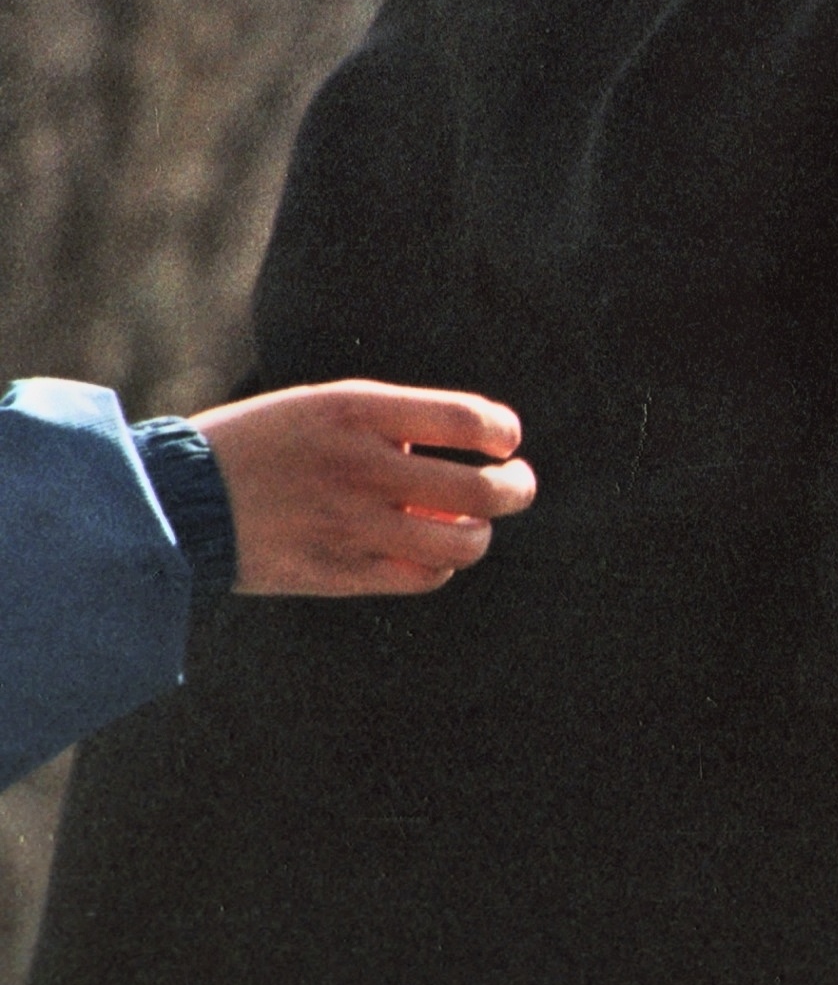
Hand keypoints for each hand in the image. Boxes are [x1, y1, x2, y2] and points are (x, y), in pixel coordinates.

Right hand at [190, 381, 538, 595]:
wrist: (174, 500)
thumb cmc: (261, 444)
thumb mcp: (322, 407)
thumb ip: (395, 424)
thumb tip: (470, 456)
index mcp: (355, 412)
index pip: (468, 420)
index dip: (503, 432)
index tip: (505, 440)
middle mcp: (359, 467)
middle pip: (482, 489)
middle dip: (516, 487)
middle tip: (517, 484)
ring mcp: (349, 524)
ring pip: (462, 543)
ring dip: (479, 532)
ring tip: (472, 523)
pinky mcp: (336, 572)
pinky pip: (421, 577)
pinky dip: (439, 566)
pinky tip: (428, 552)